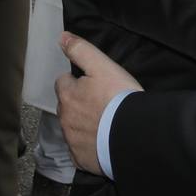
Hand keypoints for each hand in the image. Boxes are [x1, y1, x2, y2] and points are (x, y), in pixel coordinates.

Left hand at [55, 31, 142, 175]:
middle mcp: (64, 119)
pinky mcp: (82, 159)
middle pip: (66, 107)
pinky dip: (89, 145)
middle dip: (77, 104)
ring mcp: (72, 141)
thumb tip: (62, 37)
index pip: (63, 83)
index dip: (76, 81)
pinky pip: (81, 150)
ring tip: (104, 123)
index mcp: (67, 96)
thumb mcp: (103, 67)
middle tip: (100, 104)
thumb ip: (81, 51)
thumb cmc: (119, 98)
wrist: (133, 135)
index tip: (92, 84)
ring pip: (72, 128)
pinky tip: (103, 142)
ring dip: (83, 125)